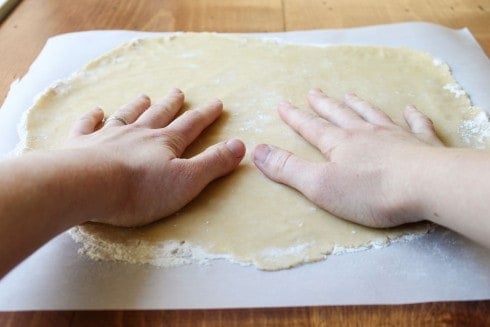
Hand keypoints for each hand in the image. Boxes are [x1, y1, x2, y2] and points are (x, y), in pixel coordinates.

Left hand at [66, 88, 244, 226]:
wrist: (86, 186)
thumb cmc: (140, 189)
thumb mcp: (187, 181)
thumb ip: (213, 163)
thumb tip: (241, 145)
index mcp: (165, 143)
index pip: (191, 125)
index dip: (206, 115)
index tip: (217, 102)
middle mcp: (138, 133)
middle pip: (159, 115)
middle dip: (172, 104)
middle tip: (178, 91)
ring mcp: (108, 136)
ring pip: (127, 116)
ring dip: (138, 106)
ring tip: (145, 96)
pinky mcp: (81, 145)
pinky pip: (88, 125)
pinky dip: (93, 117)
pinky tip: (96, 111)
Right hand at [252, 88, 442, 227]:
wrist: (427, 186)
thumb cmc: (370, 191)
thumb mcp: (320, 186)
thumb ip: (288, 169)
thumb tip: (256, 150)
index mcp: (339, 144)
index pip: (311, 128)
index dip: (295, 117)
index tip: (282, 103)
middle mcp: (365, 134)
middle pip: (340, 115)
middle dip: (324, 105)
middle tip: (313, 91)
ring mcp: (396, 136)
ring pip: (372, 115)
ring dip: (359, 105)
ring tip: (349, 95)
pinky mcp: (422, 145)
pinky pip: (416, 125)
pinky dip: (412, 116)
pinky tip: (409, 109)